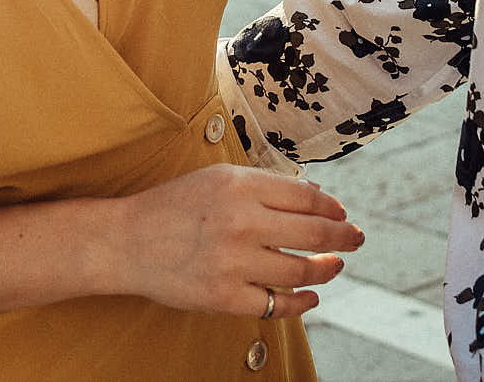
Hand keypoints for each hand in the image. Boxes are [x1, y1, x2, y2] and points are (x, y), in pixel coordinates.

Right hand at [105, 165, 361, 318]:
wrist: (126, 242)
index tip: (341, 214)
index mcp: (239, 186)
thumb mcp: (218, 178)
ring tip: (335, 265)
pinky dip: (302, 303)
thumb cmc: (175, 206)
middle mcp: (240, 222)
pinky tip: (312, 296)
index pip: (306, 198)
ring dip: (327, 269)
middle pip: (314, 234)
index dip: (332, 209)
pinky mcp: (223, 297)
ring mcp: (232, 262)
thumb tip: (317, 198)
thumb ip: (266, 185)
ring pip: (301, 271)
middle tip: (357, 238)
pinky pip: (277, 305)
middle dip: (345, 237)